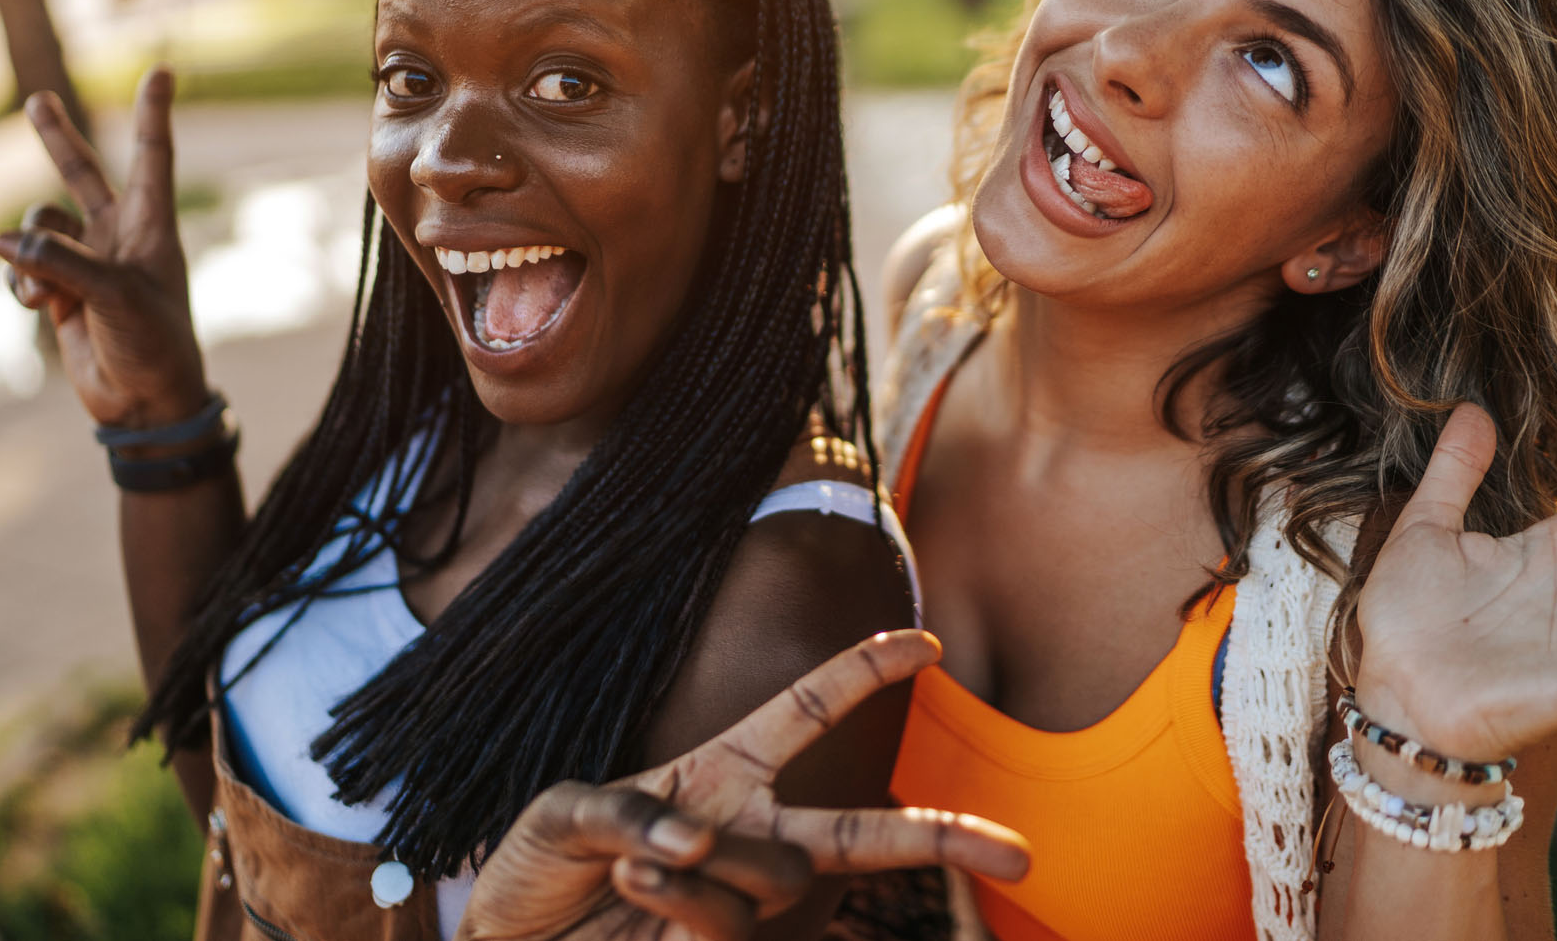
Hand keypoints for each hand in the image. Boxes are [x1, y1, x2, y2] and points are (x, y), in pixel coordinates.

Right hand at [0, 66, 208, 429]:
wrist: (146, 401)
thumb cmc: (153, 344)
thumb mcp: (115, 297)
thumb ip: (61, 264)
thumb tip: (3, 242)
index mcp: (152, 226)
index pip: (153, 157)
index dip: (154, 114)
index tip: (162, 71)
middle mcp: (119, 236)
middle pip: (84, 174)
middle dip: (57, 140)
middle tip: (39, 100)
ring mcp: (88, 262)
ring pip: (38, 229)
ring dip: (29, 255)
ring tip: (45, 293)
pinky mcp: (62, 291)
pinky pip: (23, 268)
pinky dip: (22, 282)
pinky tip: (37, 305)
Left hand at [457, 630, 1029, 940]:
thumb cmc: (536, 865)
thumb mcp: (564, 812)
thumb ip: (629, 814)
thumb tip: (697, 840)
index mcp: (719, 772)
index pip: (805, 711)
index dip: (862, 672)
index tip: (926, 642)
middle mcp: (742, 832)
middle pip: (859, 833)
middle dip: (940, 837)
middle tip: (1020, 854)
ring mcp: (731, 896)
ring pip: (779, 873)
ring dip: (710, 863)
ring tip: (632, 864)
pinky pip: (728, 915)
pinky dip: (685, 891)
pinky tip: (636, 877)